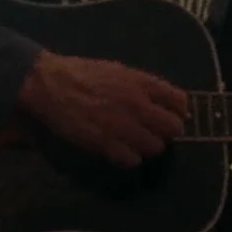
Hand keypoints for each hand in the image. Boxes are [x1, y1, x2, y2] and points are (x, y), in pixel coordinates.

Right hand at [17, 51, 187, 167]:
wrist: (50, 84)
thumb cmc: (84, 74)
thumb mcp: (120, 71)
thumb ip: (146, 87)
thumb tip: (170, 102)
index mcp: (142, 83)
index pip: (181, 102)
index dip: (179, 111)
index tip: (171, 115)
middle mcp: (138, 105)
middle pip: (174, 128)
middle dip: (167, 131)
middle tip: (154, 131)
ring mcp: (123, 126)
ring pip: (156, 147)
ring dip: (148, 146)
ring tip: (135, 141)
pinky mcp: (105, 144)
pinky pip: (132, 160)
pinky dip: (129, 158)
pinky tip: (120, 150)